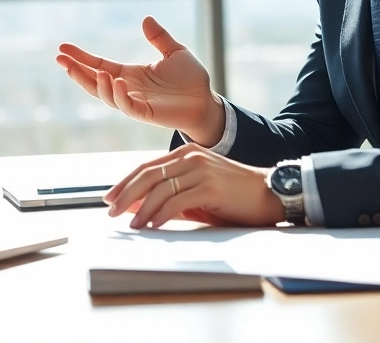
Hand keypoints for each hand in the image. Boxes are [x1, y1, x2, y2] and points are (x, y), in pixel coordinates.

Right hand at [55, 16, 223, 143]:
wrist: (206, 102)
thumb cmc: (191, 80)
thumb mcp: (175, 52)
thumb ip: (159, 38)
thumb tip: (146, 19)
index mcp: (130, 74)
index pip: (99, 64)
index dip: (81, 57)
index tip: (63, 48)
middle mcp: (128, 88)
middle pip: (94, 81)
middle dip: (77, 72)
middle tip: (60, 60)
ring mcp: (135, 102)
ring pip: (107, 96)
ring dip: (96, 85)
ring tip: (93, 70)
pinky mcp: (147, 113)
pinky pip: (128, 106)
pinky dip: (120, 95)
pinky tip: (116, 81)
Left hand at [105, 145, 285, 229]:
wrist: (270, 193)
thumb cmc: (233, 196)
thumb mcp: (198, 192)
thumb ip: (172, 195)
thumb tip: (140, 206)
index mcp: (186, 154)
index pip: (147, 167)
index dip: (125, 182)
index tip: (109, 196)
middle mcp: (191, 157)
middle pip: (148, 175)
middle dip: (125, 193)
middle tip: (111, 210)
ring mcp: (201, 170)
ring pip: (160, 189)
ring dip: (141, 208)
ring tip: (131, 224)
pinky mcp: (210, 186)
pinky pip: (177, 201)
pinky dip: (161, 214)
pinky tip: (152, 224)